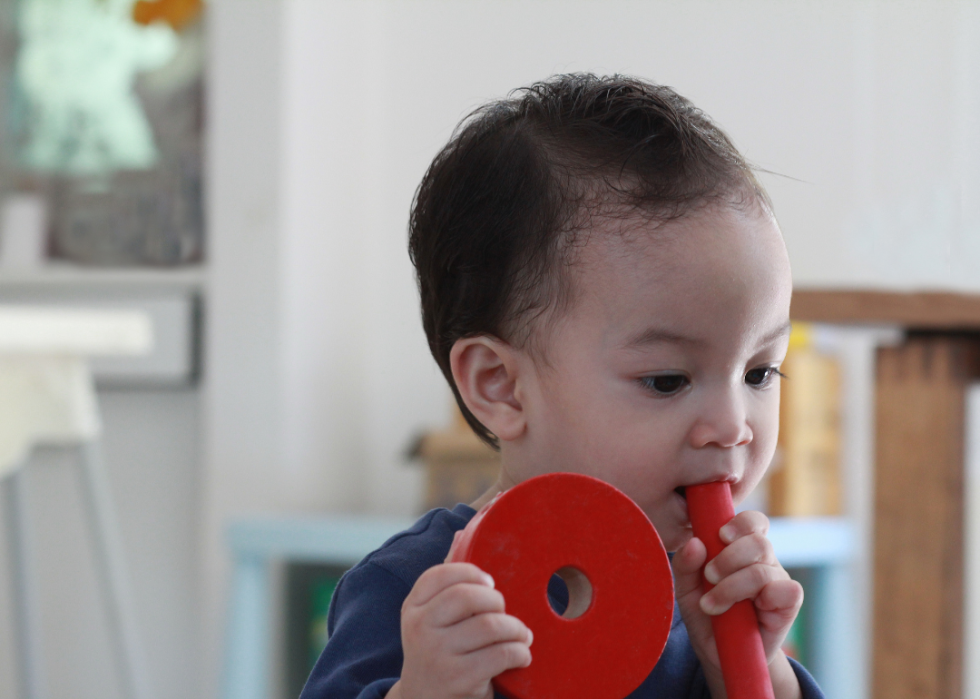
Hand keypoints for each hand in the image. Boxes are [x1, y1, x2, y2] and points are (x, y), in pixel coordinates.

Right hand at [389, 532, 532, 698]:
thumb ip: (446, 581)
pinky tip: (522, 655)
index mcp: (413, 607)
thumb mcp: (431, 617)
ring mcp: (436, 654)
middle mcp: (419, 628)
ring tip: (522, 635)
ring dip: (516, 629)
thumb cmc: (438, 650)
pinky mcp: (458, 678)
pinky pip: (501, 653)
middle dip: (498, 602)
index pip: (442, 574)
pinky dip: (520, 652)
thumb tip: (461, 534)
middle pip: (468, 596)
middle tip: (506, 612)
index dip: (473, 574)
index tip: (491, 584)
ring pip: (490, 625)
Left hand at [671, 510, 803, 698]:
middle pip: (758, 542)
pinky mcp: (789, 606)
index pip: (752, 522)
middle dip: (728, 558)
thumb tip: (695, 542)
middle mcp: (763, 561)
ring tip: (711, 605)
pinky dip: (765, 598)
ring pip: (763, 570)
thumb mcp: (686, 588)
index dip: (739, 523)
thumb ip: (686, 565)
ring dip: (732, 587)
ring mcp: (778, 582)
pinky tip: (747, 611)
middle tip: (709, 577)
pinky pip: (788, 591)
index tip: (720, 535)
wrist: (719, 654)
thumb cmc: (705, 613)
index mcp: (741, 548)